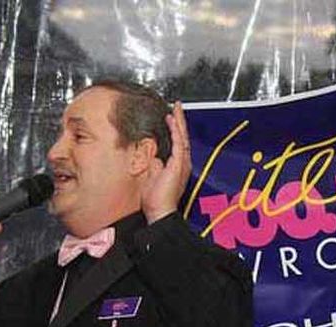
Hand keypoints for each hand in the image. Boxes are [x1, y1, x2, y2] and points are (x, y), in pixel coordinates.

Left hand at [141, 101, 191, 222]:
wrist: (160, 211)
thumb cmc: (156, 200)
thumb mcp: (153, 176)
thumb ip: (155, 165)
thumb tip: (154, 157)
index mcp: (177, 166)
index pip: (177, 142)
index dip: (175, 128)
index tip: (171, 117)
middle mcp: (182, 164)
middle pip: (182, 137)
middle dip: (180, 121)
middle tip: (177, 107)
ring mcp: (182, 164)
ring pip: (182, 137)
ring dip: (179, 122)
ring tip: (176, 109)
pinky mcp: (179, 164)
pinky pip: (178, 143)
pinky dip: (176, 131)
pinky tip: (172, 120)